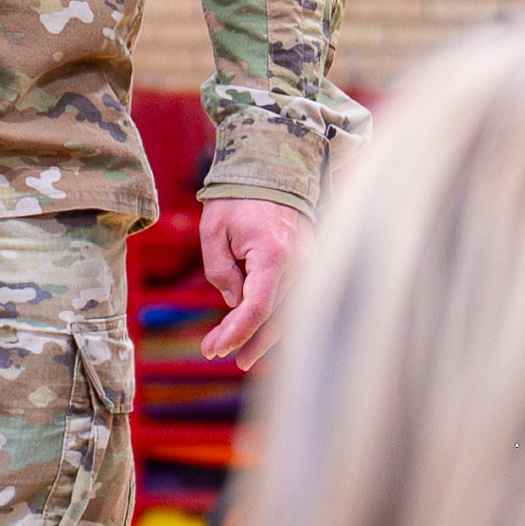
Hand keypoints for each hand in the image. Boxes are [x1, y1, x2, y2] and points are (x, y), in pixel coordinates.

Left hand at [198, 197, 307, 365]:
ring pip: (290, 314)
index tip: (216, 348)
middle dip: (246, 341)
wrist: (272, 169)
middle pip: (276, 317)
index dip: (237, 332)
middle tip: (216, 353)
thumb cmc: (238, 198)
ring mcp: (310, 264)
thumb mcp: (213, 230)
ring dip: (263, 337)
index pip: (258, 307)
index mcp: (274, 254)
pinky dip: (277, 320)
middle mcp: (300, 263)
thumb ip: (220, 270)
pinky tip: (259, 336)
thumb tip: (235, 303)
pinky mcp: (310, 264)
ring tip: (238, 355)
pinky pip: (295, 301)